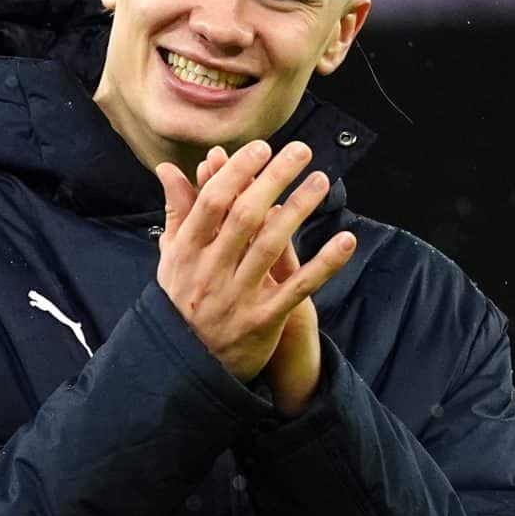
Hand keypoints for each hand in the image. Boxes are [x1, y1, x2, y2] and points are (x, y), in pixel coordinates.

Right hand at [192, 149, 331, 414]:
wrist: (186, 368)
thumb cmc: (182, 302)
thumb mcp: (171, 259)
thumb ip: (176, 213)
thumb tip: (168, 168)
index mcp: (186, 252)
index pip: (213, 202)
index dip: (238, 172)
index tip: (262, 147)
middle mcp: (210, 272)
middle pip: (245, 216)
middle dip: (274, 178)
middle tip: (301, 151)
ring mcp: (237, 297)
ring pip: (271, 245)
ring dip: (299, 209)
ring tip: (321, 181)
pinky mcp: (263, 321)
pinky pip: (299, 287)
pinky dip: (324, 263)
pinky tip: (346, 239)